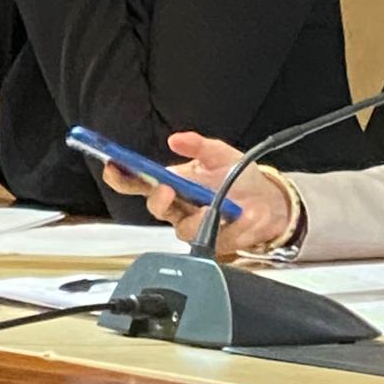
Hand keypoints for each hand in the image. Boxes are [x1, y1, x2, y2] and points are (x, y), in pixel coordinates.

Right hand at [103, 131, 293, 255]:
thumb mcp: (220, 154)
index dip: (122, 177)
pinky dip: (235, 226)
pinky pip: (219, 239)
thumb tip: (175, 139)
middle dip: (159, 200)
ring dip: (200, 217)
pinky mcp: (215, 243)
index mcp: (173, 184)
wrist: (269, 200)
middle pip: (157, 208)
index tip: (114, 166)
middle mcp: (179, 208)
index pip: (138, 183)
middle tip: (168, 190)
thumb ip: (198, 145)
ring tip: (218, 208)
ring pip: (185, 229)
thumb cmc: (238, 178)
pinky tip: (246, 215)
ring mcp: (195, 226)